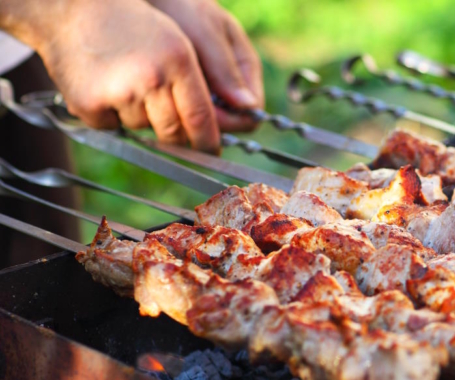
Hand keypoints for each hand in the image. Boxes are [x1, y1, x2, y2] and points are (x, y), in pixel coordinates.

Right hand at [23, 0, 221, 152]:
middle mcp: (151, 78)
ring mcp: (119, 93)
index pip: (201, 117)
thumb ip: (210, 76)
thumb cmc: (131, 25)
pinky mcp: (90, 105)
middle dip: (176, 137)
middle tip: (173, 128)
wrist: (71, 10)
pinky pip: (112, 128)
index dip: (208, 141)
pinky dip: (111, 115)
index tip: (212, 151)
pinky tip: (105, 88)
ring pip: (143, 129)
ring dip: (140, 116)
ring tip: (128, 84)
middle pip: (173, 133)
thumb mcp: (177, 41)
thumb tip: (244, 106)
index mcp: (178, 61)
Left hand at [148, 0, 262, 131]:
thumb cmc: (182, 6)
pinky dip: (177, 111)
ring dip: (190, 119)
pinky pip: (188, 114)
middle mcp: (231, 83)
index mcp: (246, 68)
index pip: (251, 113)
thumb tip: (250, 107)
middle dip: (208, 123)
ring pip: (208, 122)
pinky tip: (159, 99)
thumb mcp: (206, 33)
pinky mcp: (188, 91)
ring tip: (166, 102)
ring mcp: (210, 88)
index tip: (204, 116)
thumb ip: (225, 68)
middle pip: (230, 123)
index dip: (231, 121)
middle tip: (178, 110)